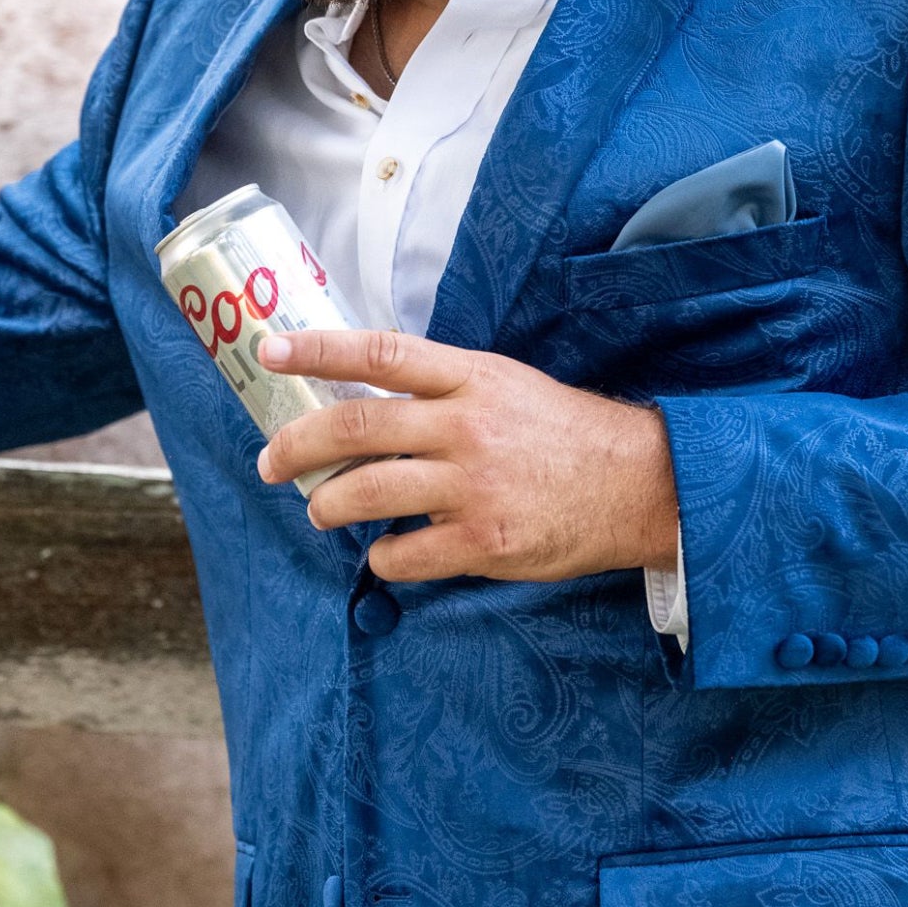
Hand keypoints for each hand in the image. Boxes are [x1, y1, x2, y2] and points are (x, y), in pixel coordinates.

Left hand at [255, 329, 680, 583]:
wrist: (638, 484)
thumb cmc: (563, 433)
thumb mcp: (507, 385)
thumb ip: (443, 387)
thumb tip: (365, 396)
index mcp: (472, 377)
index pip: (381, 354)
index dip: (318, 350)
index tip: (269, 351)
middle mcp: (467, 425)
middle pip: (356, 429)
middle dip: (296, 447)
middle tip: (271, 462)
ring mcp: (474, 486)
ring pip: (366, 494)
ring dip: (326, 506)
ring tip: (319, 510)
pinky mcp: (484, 543)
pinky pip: (404, 554)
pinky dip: (382, 556)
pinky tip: (387, 551)